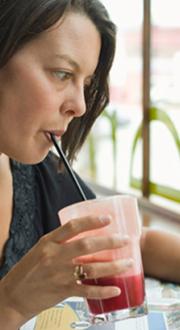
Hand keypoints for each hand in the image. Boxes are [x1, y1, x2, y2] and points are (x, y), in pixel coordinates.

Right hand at [0, 215, 131, 325]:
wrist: (13, 296)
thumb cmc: (28, 271)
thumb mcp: (40, 250)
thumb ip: (60, 243)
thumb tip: (84, 236)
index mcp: (48, 242)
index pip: (73, 226)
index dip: (92, 221)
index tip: (108, 219)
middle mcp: (54, 256)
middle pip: (87, 245)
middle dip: (110, 242)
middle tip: (125, 240)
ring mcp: (59, 274)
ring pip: (92, 268)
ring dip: (113, 266)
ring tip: (128, 263)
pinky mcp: (62, 291)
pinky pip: (88, 291)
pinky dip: (103, 290)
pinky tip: (116, 289)